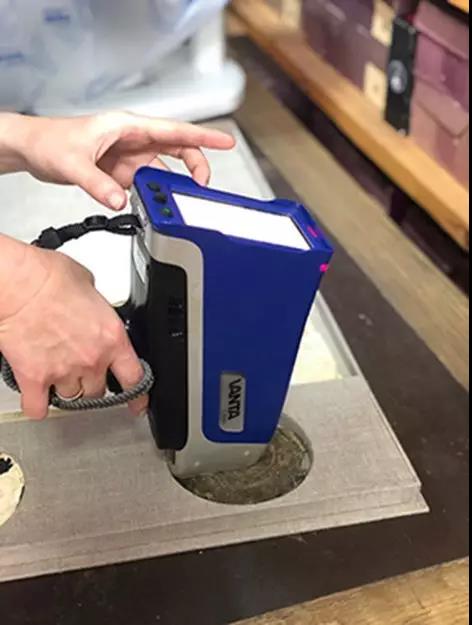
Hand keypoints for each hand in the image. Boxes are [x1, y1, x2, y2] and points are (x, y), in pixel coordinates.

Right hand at [0, 237, 146, 419]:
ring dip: (66, 388)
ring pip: (71, 398)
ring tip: (58, 372)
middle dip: (92, 382)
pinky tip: (38, 396)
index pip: (135, 377)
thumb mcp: (88, 284)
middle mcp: (92, 359)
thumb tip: (90, 306)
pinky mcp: (34, 378)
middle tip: (81, 369)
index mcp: (111, 336)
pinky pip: (38, 407)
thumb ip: (95, 305)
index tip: (138, 402)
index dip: (138, 394)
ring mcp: (63, 371)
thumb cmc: (47, 277)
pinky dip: (37, 405)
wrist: (17, 284)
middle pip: (99, 391)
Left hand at [7, 111, 234, 209]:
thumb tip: (120, 201)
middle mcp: (133, 141)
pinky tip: (156, 205)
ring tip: (180, 201)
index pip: (174, 130)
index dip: (203, 137)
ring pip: (163, 171)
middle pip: (177, 151)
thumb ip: (97, 184)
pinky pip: (147, 185)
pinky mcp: (121, 173)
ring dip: (172, 186)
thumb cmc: (50, 140)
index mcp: (128, 127)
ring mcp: (129, 158)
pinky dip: (154, 195)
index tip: (225, 142)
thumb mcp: (73, 163)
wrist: (32, 150)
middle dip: (196, 166)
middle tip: (205, 185)